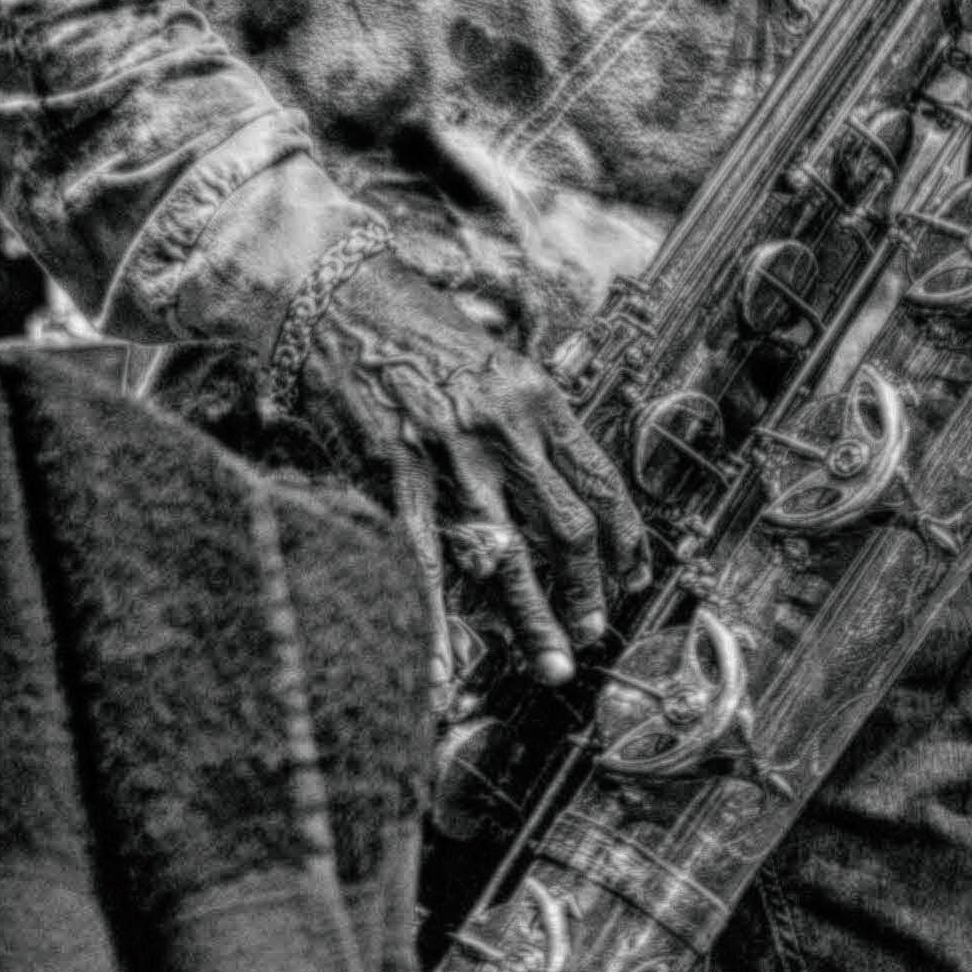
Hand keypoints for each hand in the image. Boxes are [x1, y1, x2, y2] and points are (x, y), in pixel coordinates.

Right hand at [273, 235, 645, 684]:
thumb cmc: (422, 336)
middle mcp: (504, 427)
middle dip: (588, 592)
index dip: (626, 541)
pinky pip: (424, 561)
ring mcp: (447, 453)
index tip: (632, 580)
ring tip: (554, 666)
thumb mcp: (498, 362)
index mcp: (539, 398)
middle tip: (593, 634)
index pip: (602, 483)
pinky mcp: (391, 473)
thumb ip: (533, 425)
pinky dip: (437, 621)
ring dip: (533, 620)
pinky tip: (445, 668)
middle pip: (566, 529)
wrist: (339, 302)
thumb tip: (565, 492)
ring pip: (506, 555)